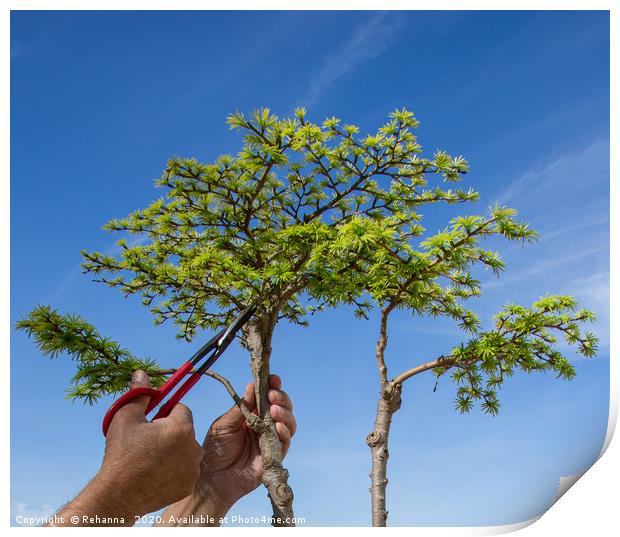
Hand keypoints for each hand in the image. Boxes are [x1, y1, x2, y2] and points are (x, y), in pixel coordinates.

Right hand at [51, 370, 202, 525]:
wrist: (118, 495)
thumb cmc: (121, 453)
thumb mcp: (126, 417)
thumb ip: (140, 394)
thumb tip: (142, 373)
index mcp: (181, 427)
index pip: (181, 409)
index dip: (165, 413)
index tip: (151, 421)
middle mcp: (193, 447)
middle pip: (185, 429)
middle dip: (170, 431)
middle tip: (148, 441)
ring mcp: (192, 469)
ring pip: (186, 450)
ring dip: (174, 450)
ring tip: (150, 458)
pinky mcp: (188, 485)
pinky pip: (184, 469)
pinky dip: (174, 469)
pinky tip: (155, 473)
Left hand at [158, 374, 295, 525]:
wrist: (212, 479)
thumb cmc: (214, 450)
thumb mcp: (224, 424)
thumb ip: (241, 407)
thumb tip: (252, 386)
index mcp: (251, 415)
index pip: (267, 398)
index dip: (272, 387)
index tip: (273, 379)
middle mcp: (263, 425)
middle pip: (282, 407)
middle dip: (281, 398)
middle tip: (272, 395)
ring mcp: (270, 440)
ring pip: (288, 423)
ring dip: (284, 413)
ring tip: (273, 410)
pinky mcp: (274, 456)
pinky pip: (286, 442)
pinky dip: (285, 432)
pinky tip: (278, 426)